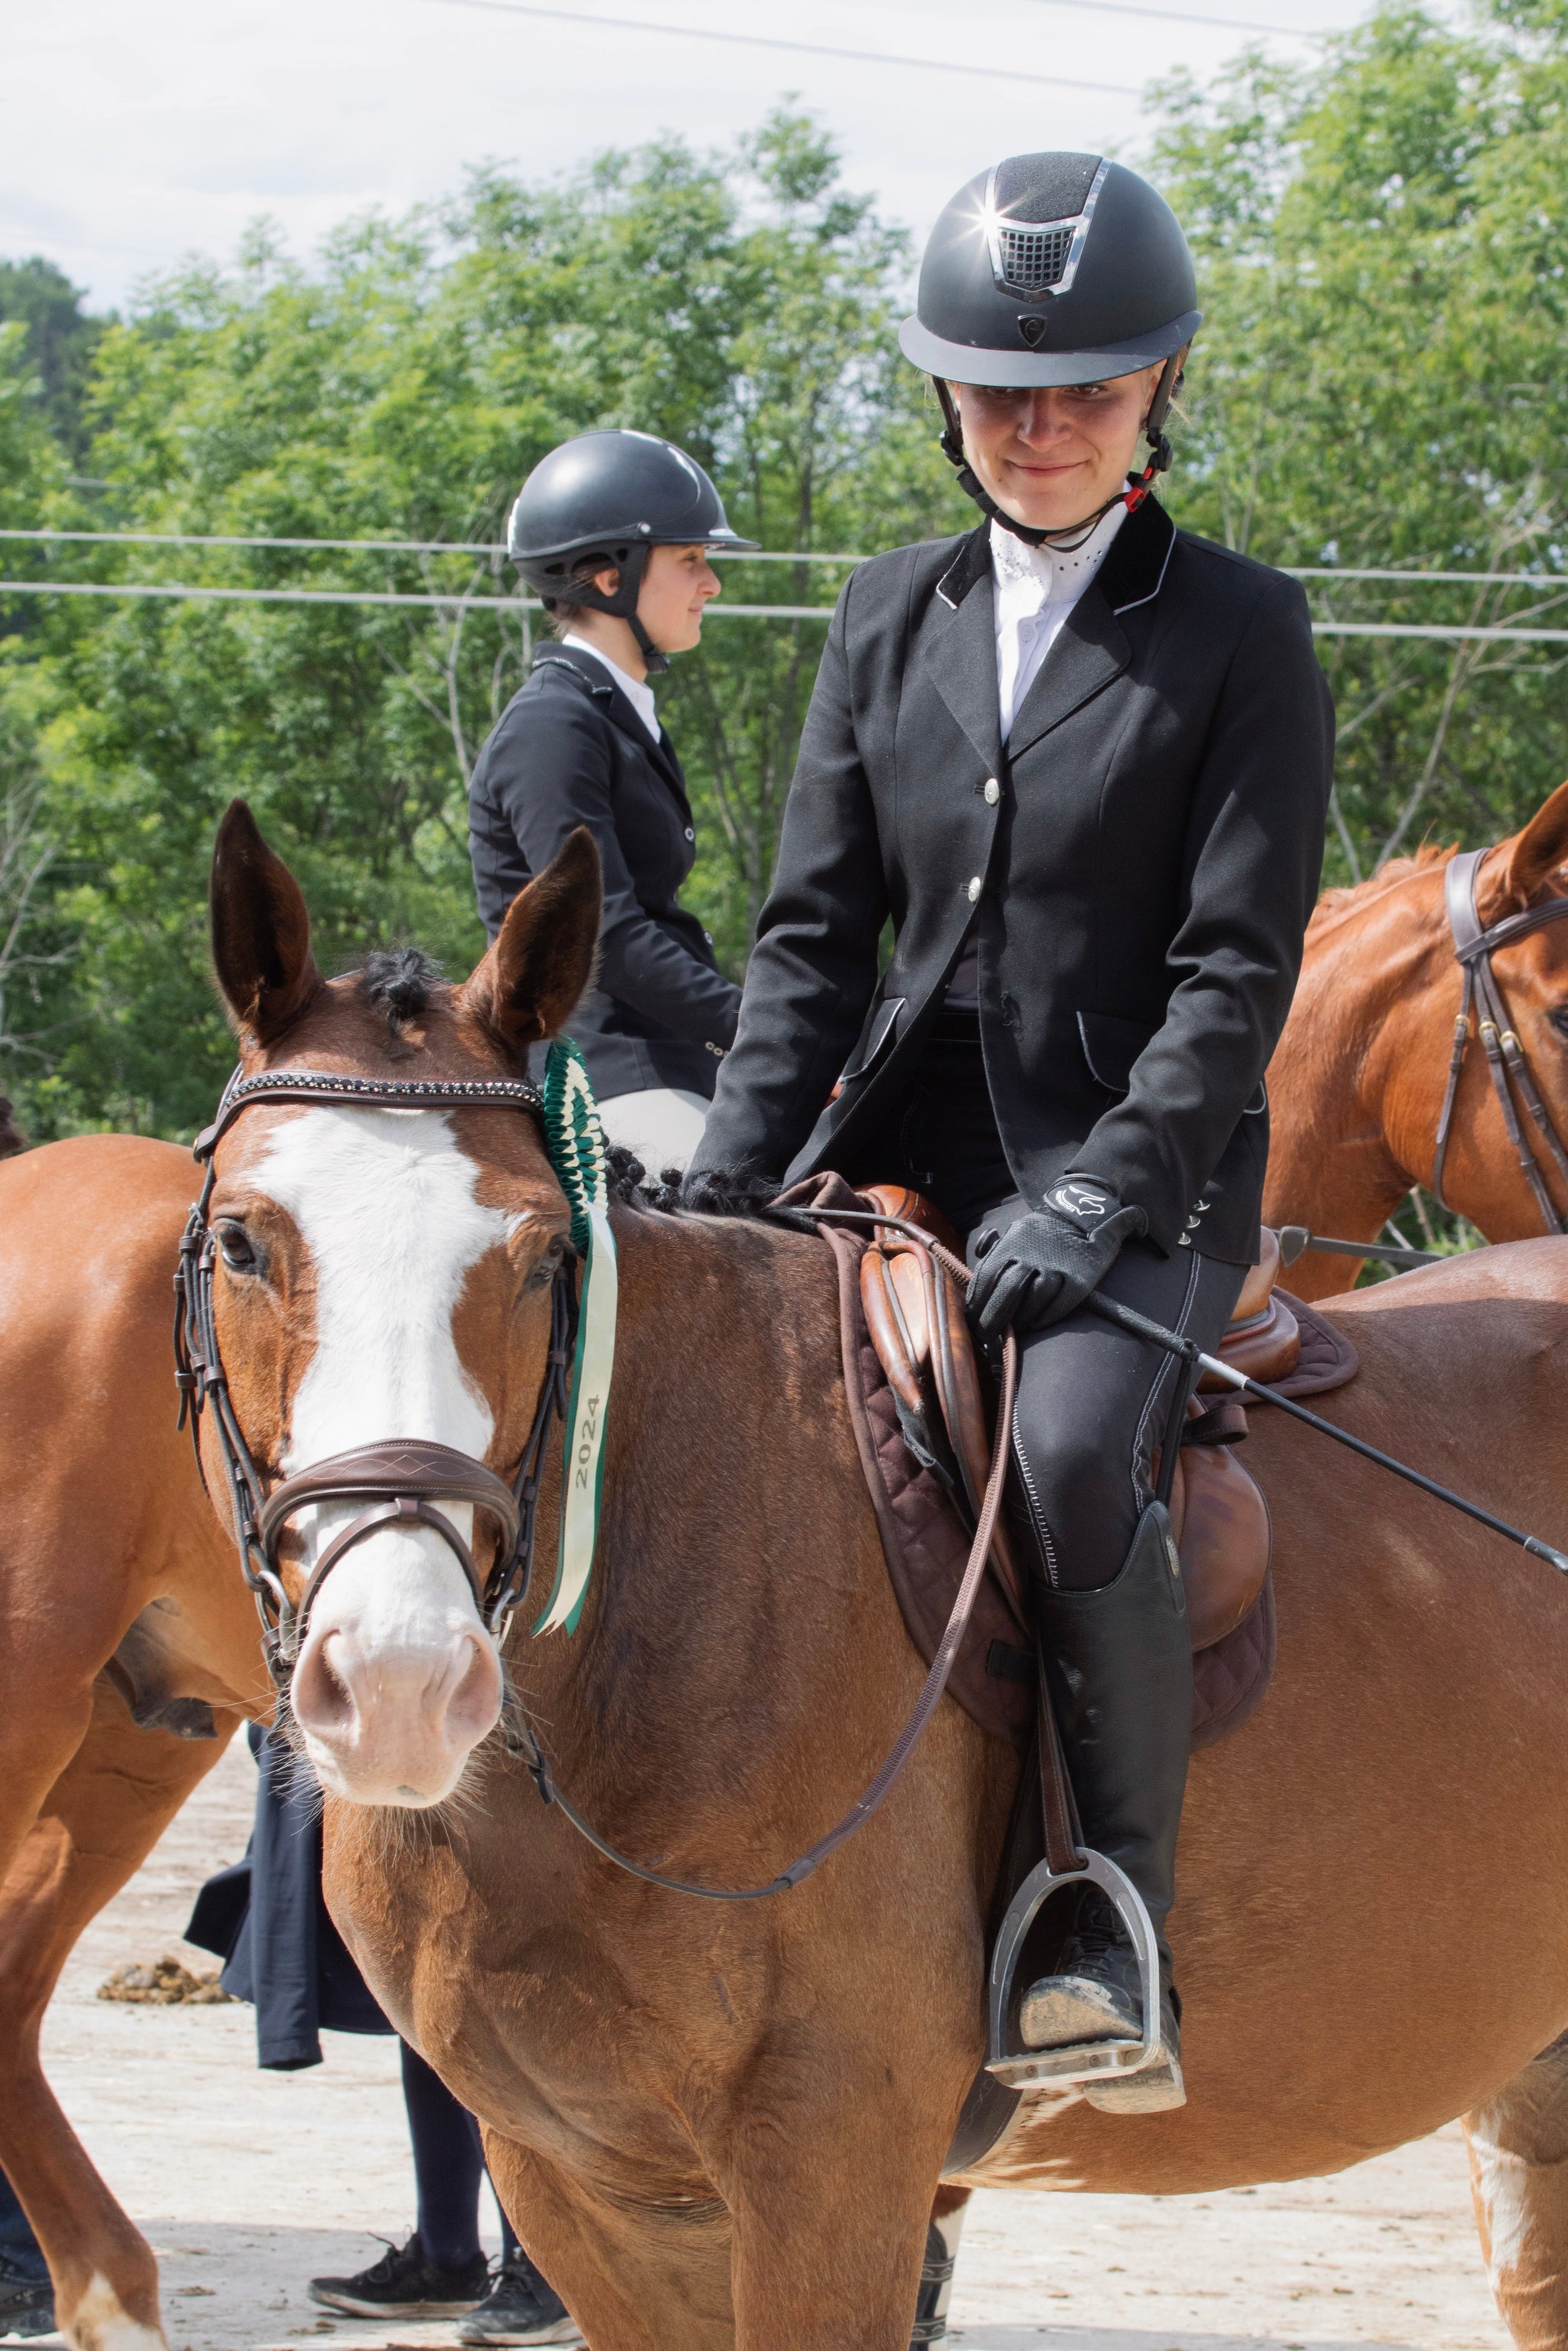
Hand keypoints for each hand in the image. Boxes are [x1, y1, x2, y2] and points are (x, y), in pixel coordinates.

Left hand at [967, 1177, 1147, 1338]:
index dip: (977, 1303)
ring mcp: (1057, 1267)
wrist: (1083, 1216)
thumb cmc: (1041, 1233)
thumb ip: (993, 1252)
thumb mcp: (1014, 1232)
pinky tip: (1035, 1324)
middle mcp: (1032, 1255)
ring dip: (1019, 1320)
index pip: (986, 1277)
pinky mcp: (1079, 1279)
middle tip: (986, 1336)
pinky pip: (1059, 1304)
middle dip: (992, 1319)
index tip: (972, 1321)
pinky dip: (1044, 1317)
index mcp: (1012, 1243)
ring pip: (1033, 1300)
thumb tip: (974, 1281)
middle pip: (1007, 1292)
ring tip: (1012, 1330)